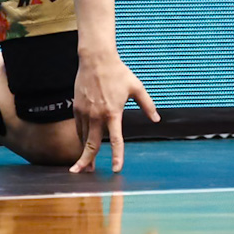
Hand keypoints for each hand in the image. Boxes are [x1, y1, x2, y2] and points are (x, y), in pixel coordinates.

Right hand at [71, 50, 159, 172]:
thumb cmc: (118, 72)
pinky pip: (78, 127)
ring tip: (83, 164)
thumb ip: (147, 104)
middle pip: (91, 145)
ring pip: (83, 137)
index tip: (116, 169)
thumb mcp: (136, 87)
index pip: (115, 140)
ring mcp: (85, 112)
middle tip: (84, 173)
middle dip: (86, 161)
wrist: (96, 59)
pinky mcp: (76, 107)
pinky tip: (83, 142)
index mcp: (113, 113)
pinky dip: (81, 137)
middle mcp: (97, 115)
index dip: (117, 156)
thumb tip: (157, 119)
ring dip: (83, 151)